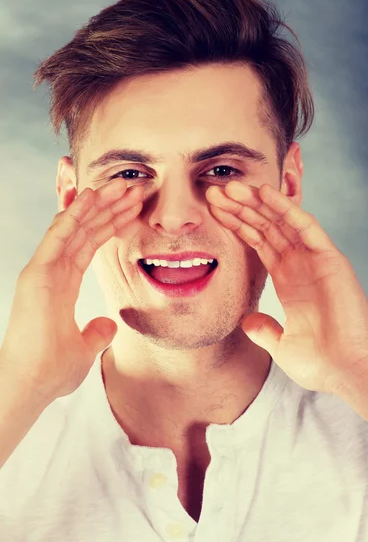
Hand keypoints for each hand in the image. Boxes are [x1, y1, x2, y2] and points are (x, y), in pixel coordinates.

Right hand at [1, 178, 142, 401]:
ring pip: (74, 227)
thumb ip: (97, 333)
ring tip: (120, 182)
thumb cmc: (51, 372)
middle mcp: (52, 272)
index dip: (112, 223)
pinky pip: (59, 236)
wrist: (32, 387)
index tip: (132, 207)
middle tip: (132, 186)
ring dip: (98, 203)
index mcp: (63, 284)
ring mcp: (43, 270)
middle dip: (109, 207)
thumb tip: (109, 324)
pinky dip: (75, 214)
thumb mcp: (85, 349)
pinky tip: (91, 195)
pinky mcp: (36, 273)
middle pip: (86, 230)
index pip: (91, 244)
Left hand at [206, 180, 367, 393]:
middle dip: (240, 207)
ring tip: (231, 185)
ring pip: (281, 220)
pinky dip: (285, 208)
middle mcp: (299, 264)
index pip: (258, 241)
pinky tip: (265, 193)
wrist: (348, 372)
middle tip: (214, 190)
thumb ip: (264, 329)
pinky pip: (305, 226)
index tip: (213, 210)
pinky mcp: (329, 258)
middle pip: (265, 225)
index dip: (236, 223)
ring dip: (257, 201)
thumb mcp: (282, 345)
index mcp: (287, 279)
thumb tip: (246, 321)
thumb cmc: (321, 363)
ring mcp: (314, 259)